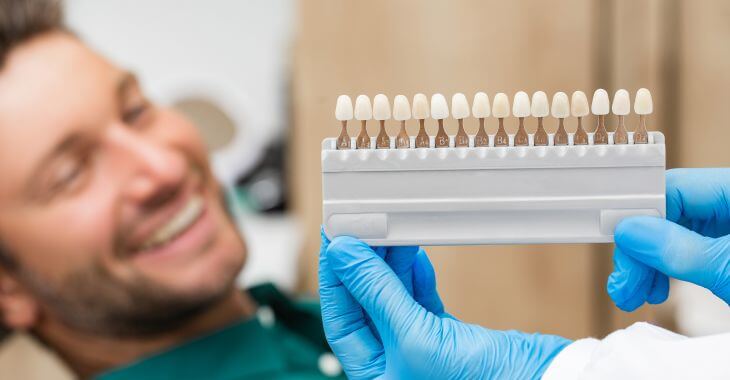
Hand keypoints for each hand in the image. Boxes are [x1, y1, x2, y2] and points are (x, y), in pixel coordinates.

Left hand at [319, 231, 570, 378]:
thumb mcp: (415, 336)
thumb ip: (377, 293)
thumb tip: (344, 256)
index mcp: (377, 377)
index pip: (343, 320)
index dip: (337, 278)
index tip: (336, 241)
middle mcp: (395, 366)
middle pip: (367, 306)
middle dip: (364, 266)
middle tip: (360, 228)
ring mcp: (420, 350)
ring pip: (394, 298)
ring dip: (391, 265)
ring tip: (389, 233)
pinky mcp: (446, 338)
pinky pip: (420, 300)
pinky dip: (417, 276)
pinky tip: (415, 255)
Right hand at [608, 168, 729, 310]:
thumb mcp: (728, 268)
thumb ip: (680, 249)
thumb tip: (629, 231)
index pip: (673, 189)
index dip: (638, 213)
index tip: (614, 239)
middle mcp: (728, 204)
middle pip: (668, 215)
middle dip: (639, 251)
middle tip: (623, 282)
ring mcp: (727, 230)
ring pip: (672, 237)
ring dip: (646, 267)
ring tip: (632, 295)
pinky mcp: (725, 253)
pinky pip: (687, 253)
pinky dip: (666, 273)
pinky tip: (653, 289)